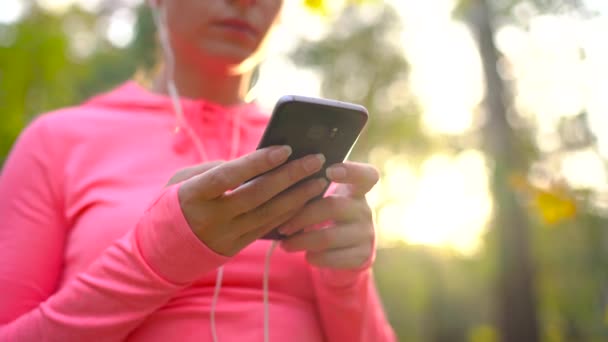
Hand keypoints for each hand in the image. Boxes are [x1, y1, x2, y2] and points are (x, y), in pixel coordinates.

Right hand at [167, 146, 327, 256]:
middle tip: (316, 161)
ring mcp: (225, 235)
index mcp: (194, 195)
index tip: (285, 149)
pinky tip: (306, 201)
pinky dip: (289, 214)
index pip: (230, 176)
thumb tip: (249, 165)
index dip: (257, 162)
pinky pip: (267, 229)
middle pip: (257, 195)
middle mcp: (211, 217)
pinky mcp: (236, 247)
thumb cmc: (174, 202)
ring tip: (319, 181)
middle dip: (290, 176)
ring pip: (268, 215)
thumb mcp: (181, 180)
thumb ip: (212, 169)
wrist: (160, 249)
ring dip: (298, 197)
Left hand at [278, 162, 378, 269]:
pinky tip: (306, 256)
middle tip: (282, 227)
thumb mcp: (327, 197)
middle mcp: (364, 210)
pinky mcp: (362, 255)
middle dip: (302, 218)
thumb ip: (313, 187)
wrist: (348, 246)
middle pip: (333, 207)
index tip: (329, 171)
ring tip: (284, 244)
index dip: (351, 171)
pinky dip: (315, 257)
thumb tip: (282, 179)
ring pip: (329, 237)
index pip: (366, 175)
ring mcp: (365, 233)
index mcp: (356, 189)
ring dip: (302, 241)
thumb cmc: (327, 213)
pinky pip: (333, 258)